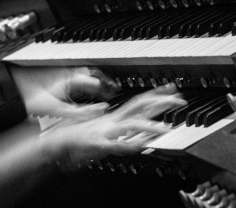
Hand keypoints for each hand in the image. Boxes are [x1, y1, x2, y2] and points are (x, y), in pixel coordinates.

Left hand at [10, 67, 116, 121]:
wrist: (14, 92)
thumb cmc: (32, 99)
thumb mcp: (59, 110)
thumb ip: (81, 112)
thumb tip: (100, 110)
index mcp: (71, 79)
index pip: (97, 80)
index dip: (108, 87)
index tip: (113, 93)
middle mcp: (68, 73)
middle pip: (92, 72)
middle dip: (104, 80)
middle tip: (112, 88)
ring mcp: (62, 74)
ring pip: (84, 72)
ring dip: (95, 79)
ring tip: (102, 88)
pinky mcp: (57, 77)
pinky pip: (77, 75)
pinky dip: (85, 81)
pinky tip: (84, 88)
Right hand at [42, 83, 186, 161]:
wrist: (56, 142)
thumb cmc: (76, 135)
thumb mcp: (101, 130)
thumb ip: (118, 129)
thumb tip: (134, 130)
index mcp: (113, 116)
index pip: (138, 101)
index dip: (155, 94)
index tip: (170, 88)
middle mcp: (111, 120)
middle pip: (139, 107)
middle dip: (160, 102)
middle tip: (179, 100)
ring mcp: (105, 131)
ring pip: (130, 124)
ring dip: (149, 126)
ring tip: (166, 129)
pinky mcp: (98, 144)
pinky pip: (117, 144)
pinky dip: (130, 144)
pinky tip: (142, 145)